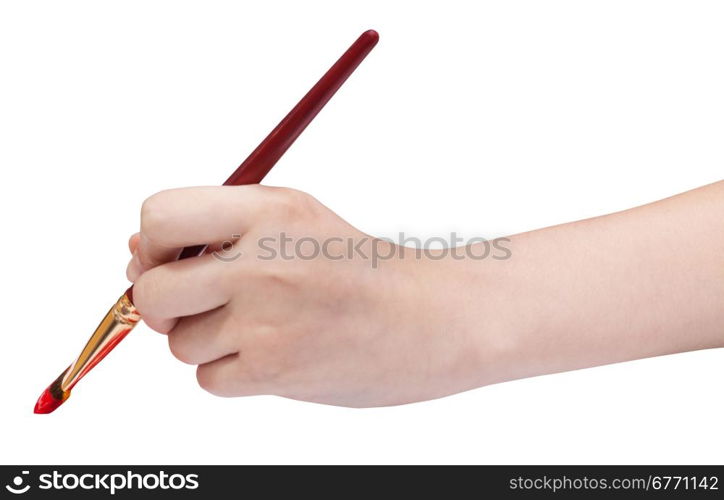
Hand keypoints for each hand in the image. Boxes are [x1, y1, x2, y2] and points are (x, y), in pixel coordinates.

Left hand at [126, 186, 497, 406]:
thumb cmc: (354, 268)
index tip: (171, 256)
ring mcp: (267, 320)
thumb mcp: (293, 220)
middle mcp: (262, 262)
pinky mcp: (274, 370)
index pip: (160, 215)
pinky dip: (231, 373)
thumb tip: (134, 253)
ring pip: (179, 343)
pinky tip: (273, 354)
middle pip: (152, 292)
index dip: (154, 242)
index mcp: (267, 210)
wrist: (424, 318)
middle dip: (165, 303)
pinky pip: (208, 379)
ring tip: (263, 327)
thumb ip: (215, 230)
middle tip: (203, 302)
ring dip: (208, 340)